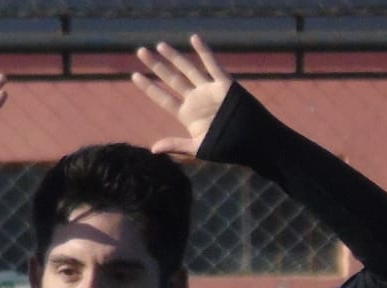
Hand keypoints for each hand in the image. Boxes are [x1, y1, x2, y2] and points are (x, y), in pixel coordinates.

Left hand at [132, 34, 232, 158]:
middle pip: (171, 79)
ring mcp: (209, 91)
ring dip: (174, 57)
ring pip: (188, 69)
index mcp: (187, 115)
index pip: (163, 98)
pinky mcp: (224, 85)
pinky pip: (213, 65)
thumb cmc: (226, 148)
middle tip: (140, 52)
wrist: (252, 143)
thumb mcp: (199, 148)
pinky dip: (204, 52)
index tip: (134, 76)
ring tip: (159, 45)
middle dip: (156, 66)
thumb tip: (152, 149)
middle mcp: (195, 100)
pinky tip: (194, 38)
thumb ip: (177, 146)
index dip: (149, 87)